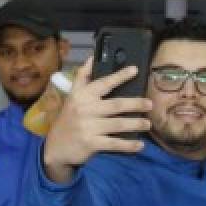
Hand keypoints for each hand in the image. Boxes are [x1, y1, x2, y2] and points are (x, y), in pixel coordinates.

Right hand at [42, 57, 151, 179]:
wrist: (56, 147)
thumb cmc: (69, 119)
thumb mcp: (72, 96)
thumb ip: (83, 78)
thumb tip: (92, 57)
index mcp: (81, 95)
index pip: (103, 83)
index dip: (120, 76)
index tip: (135, 70)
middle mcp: (85, 109)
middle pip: (116, 104)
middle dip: (135, 104)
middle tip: (150, 104)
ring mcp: (88, 127)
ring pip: (118, 124)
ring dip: (135, 124)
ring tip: (148, 124)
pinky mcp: (91, 143)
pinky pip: (114, 143)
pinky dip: (128, 145)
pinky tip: (140, 145)